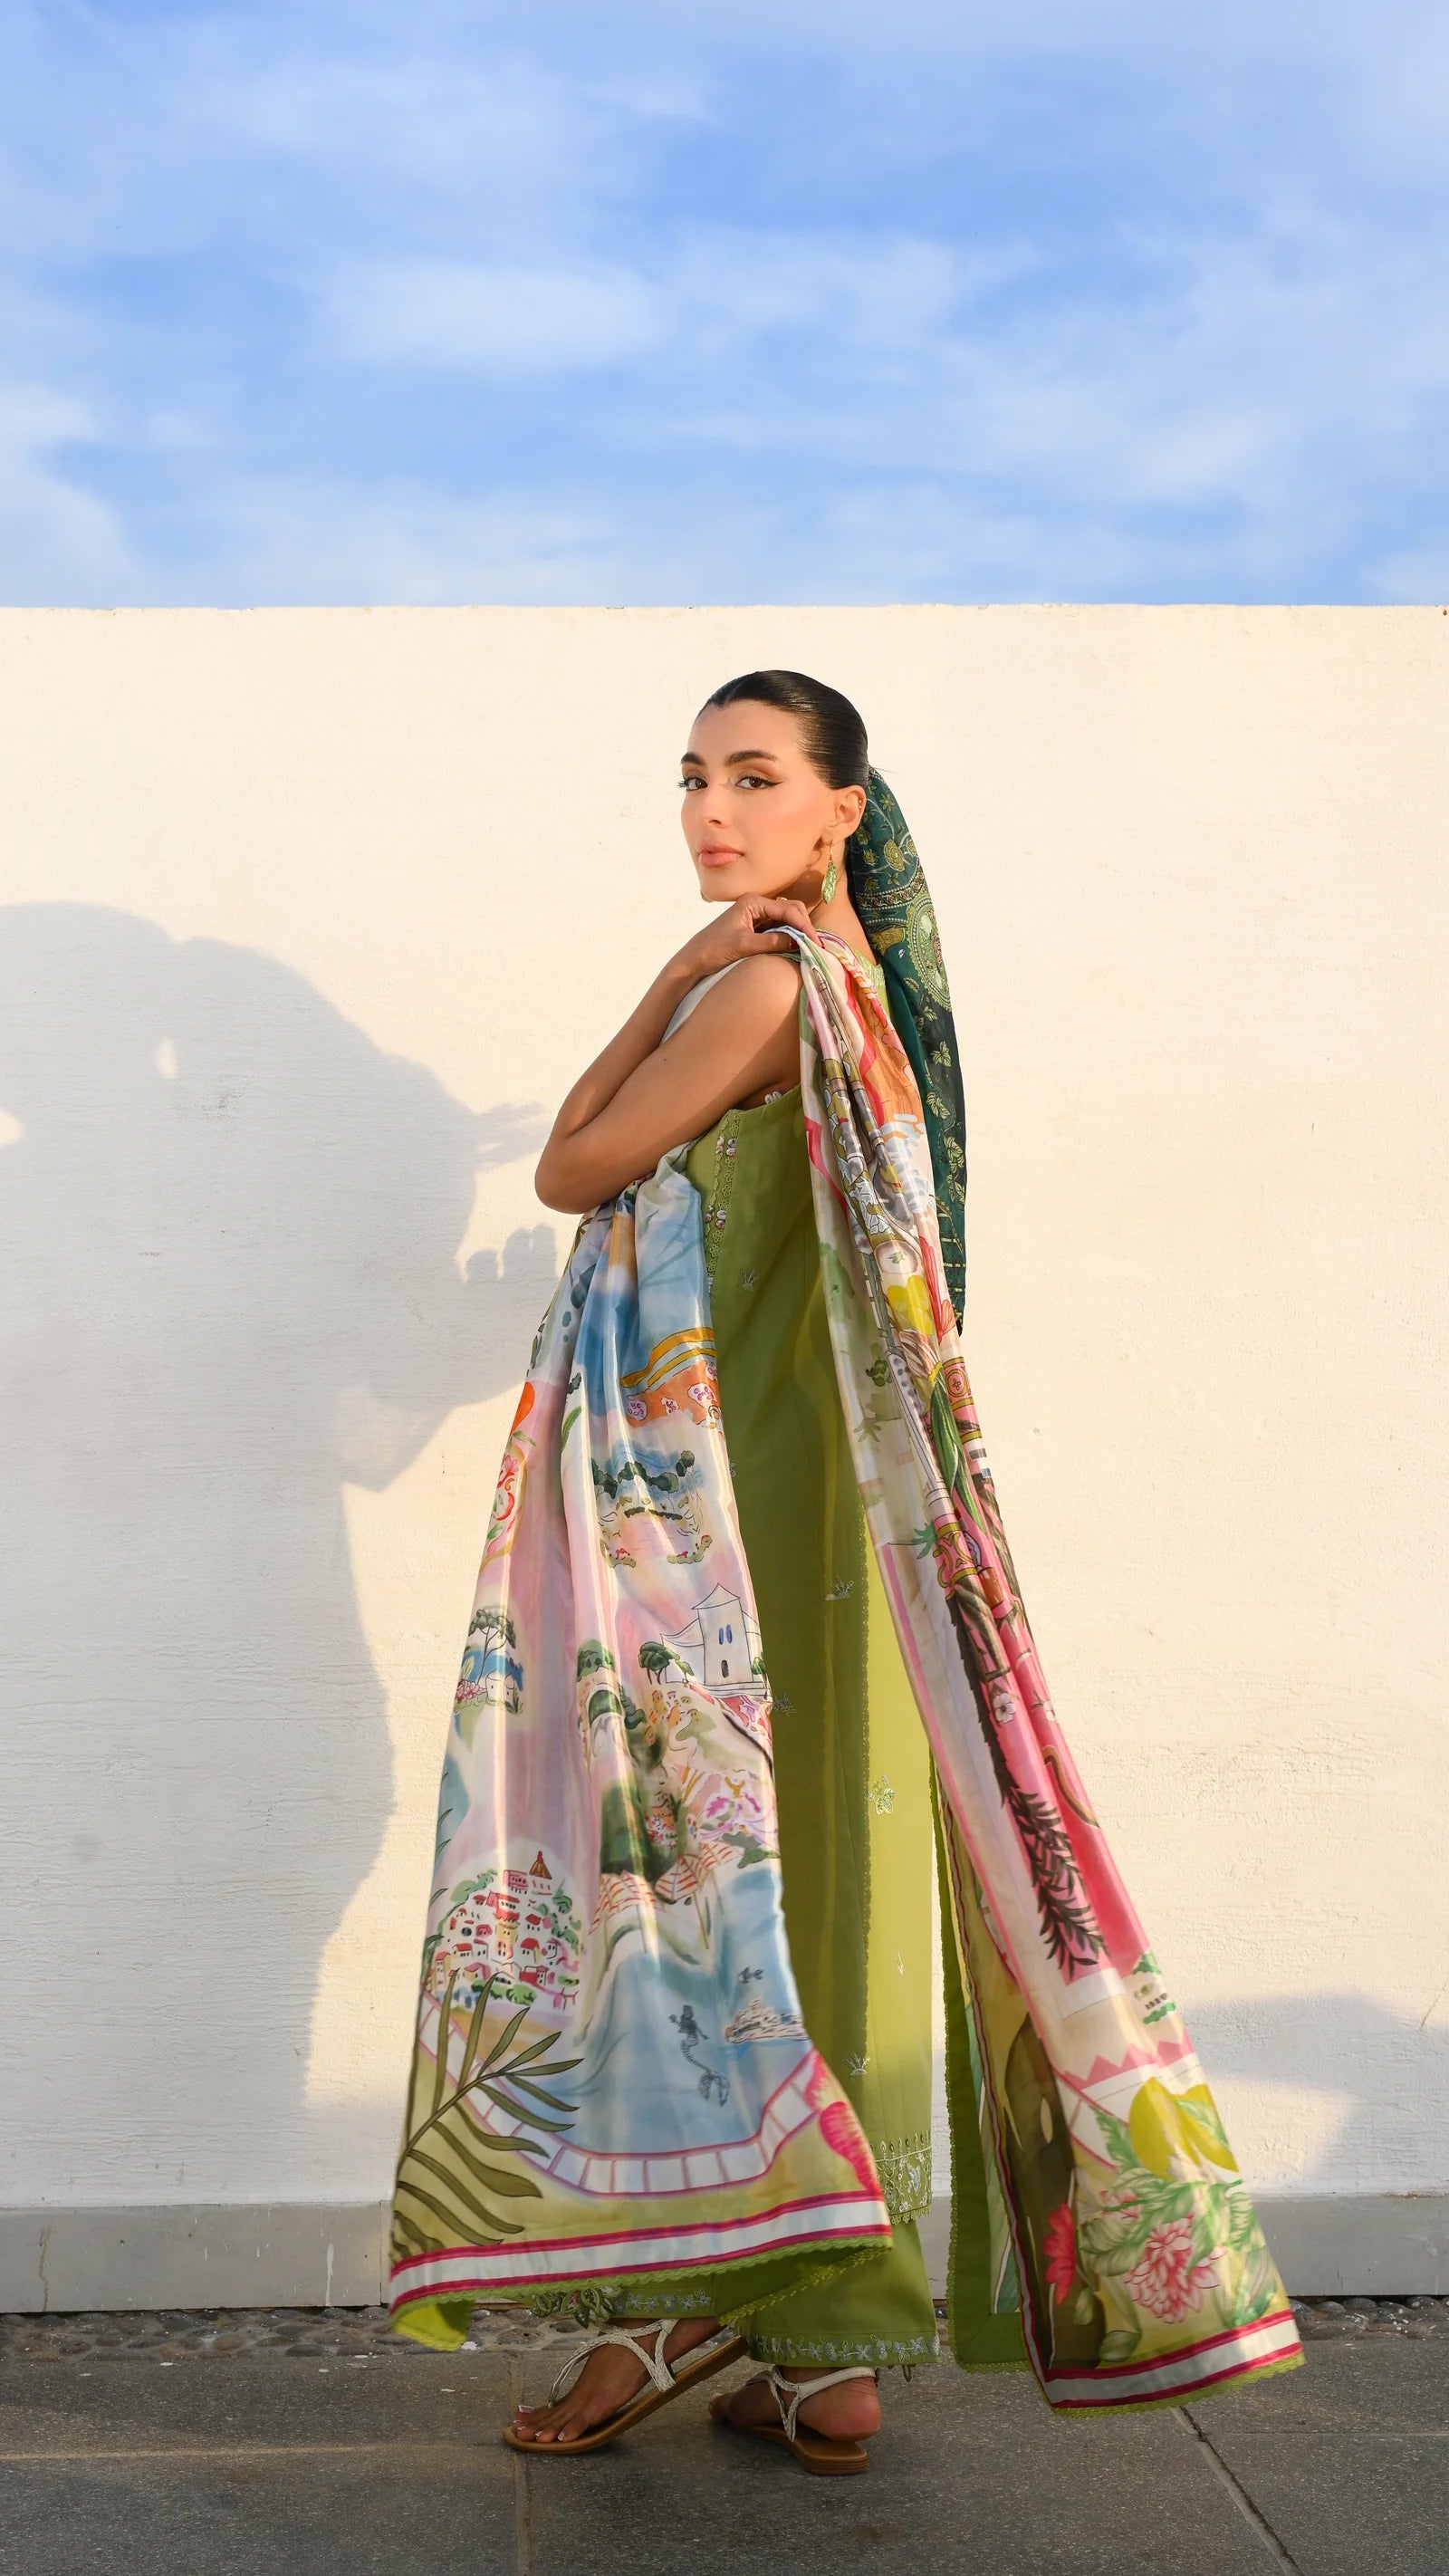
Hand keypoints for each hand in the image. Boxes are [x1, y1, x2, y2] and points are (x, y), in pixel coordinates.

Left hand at [669, 895, 815, 988]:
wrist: (693, 961)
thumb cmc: (713, 949)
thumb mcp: (744, 945)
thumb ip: (772, 942)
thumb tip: (799, 941)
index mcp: (753, 902)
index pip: (788, 909)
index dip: (804, 926)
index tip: (815, 943)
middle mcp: (757, 905)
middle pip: (791, 910)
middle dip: (804, 926)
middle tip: (815, 946)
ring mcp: (757, 916)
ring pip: (787, 920)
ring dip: (798, 933)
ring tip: (809, 948)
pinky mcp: (756, 929)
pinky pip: (779, 929)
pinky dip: (790, 937)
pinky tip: (796, 948)